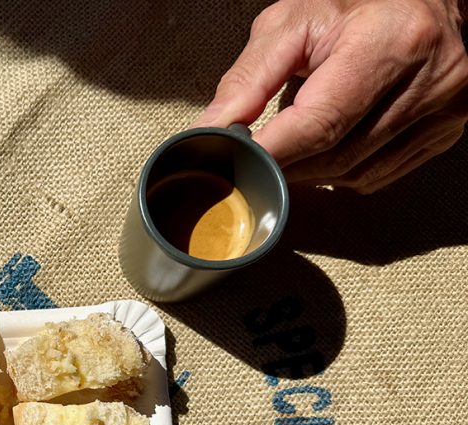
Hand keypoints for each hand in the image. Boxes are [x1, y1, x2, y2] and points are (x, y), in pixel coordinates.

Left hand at [194, 0, 467, 191]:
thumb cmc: (357, 2)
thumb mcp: (293, 22)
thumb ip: (250, 78)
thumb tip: (211, 130)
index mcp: (392, 42)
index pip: (320, 122)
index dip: (271, 152)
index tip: (232, 163)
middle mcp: (428, 81)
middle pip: (335, 156)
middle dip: (284, 164)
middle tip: (250, 158)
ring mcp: (443, 112)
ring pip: (353, 174)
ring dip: (309, 171)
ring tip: (288, 145)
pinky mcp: (444, 132)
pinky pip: (376, 176)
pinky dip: (340, 172)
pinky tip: (325, 148)